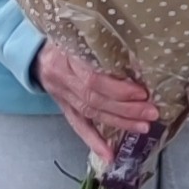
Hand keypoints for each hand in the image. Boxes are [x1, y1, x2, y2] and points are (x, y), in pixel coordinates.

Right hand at [35, 42, 158, 163]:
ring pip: (90, 114)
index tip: (142, 93)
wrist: (37, 54)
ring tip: (142, 127)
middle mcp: (63, 80)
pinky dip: (94, 142)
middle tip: (151, 113)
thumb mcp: (82, 34)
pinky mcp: (63, 108)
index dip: (118, 89)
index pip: (93, 79)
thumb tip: (140, 57)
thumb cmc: (68, 39)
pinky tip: (109, 155)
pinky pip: (79, 127)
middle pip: (95, 100)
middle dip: (125, 109)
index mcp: (67, 57)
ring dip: (118, 123)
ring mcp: (62, 97)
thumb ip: (104, 45)